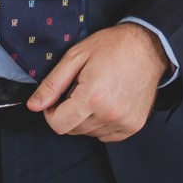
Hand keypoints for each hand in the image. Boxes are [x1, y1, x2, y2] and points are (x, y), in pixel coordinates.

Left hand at [27, 22, 167, 141]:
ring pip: (88, 133)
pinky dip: (101, 122)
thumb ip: (53, 84)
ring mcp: (123, 123)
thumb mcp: (76, 56)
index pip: (58, 125)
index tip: (57, 98)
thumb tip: (33, 106)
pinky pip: (106, 135)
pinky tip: (107, 102)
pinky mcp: (133, 127)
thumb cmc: (112, 46)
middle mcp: (109, 115)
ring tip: (95, 92)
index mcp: (93, 97)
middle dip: (68, 113)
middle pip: (73, 130)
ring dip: (85, 118)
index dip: (51, 112)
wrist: (148, 47)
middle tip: (78, 89)